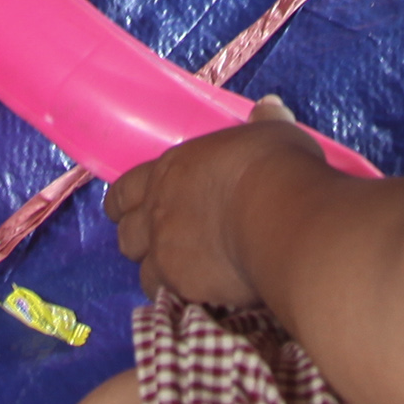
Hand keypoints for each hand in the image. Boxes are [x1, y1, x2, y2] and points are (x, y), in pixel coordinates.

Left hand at [108, 101, 317, 309]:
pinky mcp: (183, 285)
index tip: (127, 209)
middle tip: (156, 245)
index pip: (126, 188)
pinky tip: (199, 298)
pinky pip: (169, 297)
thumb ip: (263, 124)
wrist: (279, 215)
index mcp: (172, 169)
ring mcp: (166, 251)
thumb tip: (269, 105)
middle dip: (137, 240)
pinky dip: (180, 298)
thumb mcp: (271, 135)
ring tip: (179, 276)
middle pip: (126, 234)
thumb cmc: (274, 166)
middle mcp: (159, 211)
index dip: (124, 202)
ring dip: (156, 273)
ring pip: (142, 272)